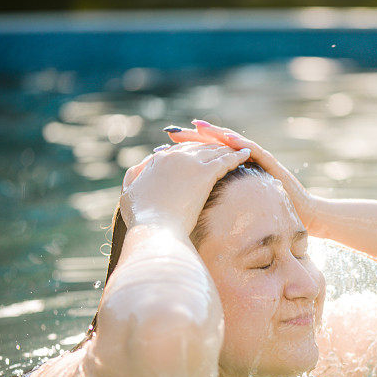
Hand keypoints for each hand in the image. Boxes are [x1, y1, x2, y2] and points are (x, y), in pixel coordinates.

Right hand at [120, 141, 250, 236]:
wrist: (155, 229)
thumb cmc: (142, 219)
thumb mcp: (129, 194)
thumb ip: (135, 177)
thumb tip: (142, 168)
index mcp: (157, 160)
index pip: (179, 150)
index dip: (192, 153)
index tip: (203, 156)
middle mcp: (173, 156)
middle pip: (198, 147)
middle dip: (212, 147)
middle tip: (226, 147)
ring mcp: (189, 163)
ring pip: (213, 151)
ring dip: (227, 148)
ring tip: (239, 148)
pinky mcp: (204, 173)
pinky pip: (226, 159)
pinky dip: (238, 155)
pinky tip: (247, 154)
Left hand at [165, 120, 319, 230]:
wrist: (304, 216)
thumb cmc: (271, 219)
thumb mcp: (239, 213)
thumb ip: (222, 209)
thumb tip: (193, 219)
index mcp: (232, 174)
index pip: (205, 159)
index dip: (185, 153)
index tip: (162, 149)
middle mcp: (243, 163)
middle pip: (214, 147)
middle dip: (193, 139)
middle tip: (171, 132)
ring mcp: (258, 161)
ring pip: (232, 144)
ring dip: (215, 134)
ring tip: (197, 126)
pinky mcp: (271, 164)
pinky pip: (253, 150)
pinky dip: (240, 143)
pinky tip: (227, 138)